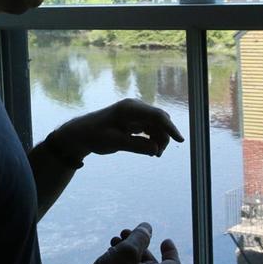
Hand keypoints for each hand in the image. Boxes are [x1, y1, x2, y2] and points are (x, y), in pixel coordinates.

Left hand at [49, 98, 183, 162]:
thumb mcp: (114, 143)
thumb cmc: (95, 136)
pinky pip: (150, 128)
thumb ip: (136, 146)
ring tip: (154, 154)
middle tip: (157, 155)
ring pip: (156, 125)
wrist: (82, 133)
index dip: (170, 128)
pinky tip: (150, 150)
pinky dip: (152, 138)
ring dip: (158, 139)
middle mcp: (135, 108)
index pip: (156, 116)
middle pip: (159, 120)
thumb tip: (155, 149)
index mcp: (129, 109)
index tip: (180, 141)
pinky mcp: (135, 120)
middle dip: (163, 137)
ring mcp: (135, 113)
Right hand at [75, 222, 180, 263]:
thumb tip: (147, 228)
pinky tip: (108, 254)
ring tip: (113, 241)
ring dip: (127, 252)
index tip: (165, 240)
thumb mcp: (127, 251)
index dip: (171, 251)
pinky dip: (121, 263)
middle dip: (139, 244)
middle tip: (124, 232)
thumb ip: (140, 237)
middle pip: (150, 262)